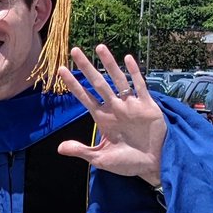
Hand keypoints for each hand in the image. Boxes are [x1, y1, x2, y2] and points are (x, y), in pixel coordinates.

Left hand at [57, 45, 165, 186]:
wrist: (153, 165)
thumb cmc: (127, 163)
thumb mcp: (101, 159)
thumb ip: (82, 151)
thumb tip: (59, 148)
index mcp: (102, 118)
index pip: (84, 97)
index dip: (73, 84)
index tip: (60, 71)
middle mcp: (115, 108)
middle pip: (98, 83)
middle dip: (86, 68)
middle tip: (74, 50)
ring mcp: (130, 105)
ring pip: (118, 80)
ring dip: (109, 64)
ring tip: (99, 47)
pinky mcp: (147, 106)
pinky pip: (140, 86)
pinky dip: (134, 73)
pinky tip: (128, 59)